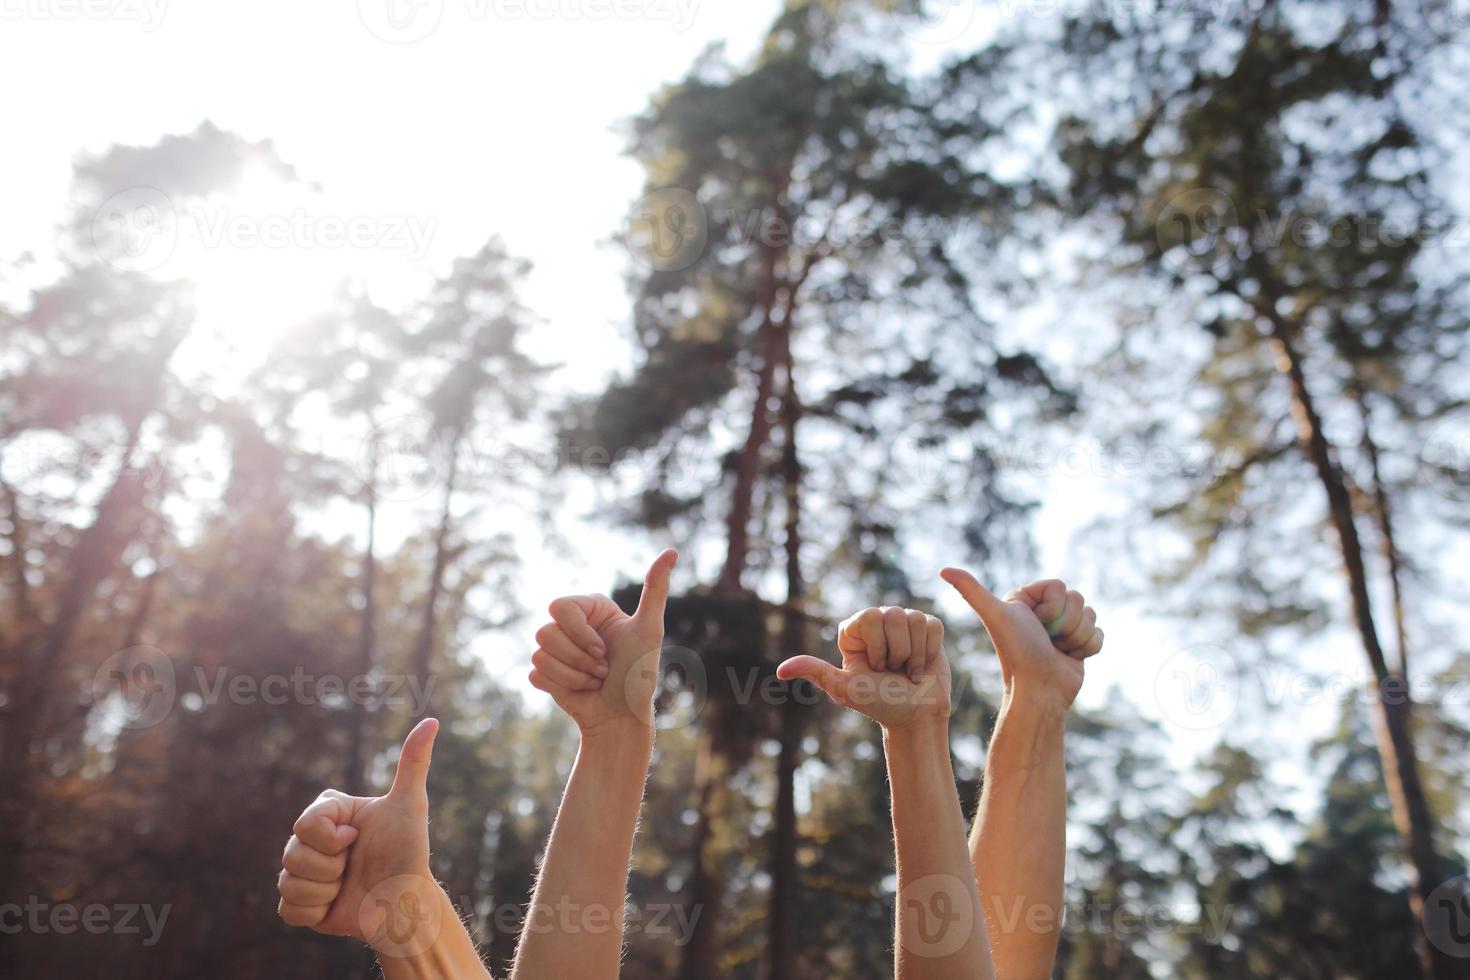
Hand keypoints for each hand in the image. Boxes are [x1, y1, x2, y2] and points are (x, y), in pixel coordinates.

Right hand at [276, 719, 448, 955]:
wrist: (403, 903)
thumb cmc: (408, 852)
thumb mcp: (410, 804)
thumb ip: (414, 762)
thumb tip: (432, 721)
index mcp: (330, 814)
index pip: (305, 823)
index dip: (332, 838)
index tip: (357, 839)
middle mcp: (313, 840)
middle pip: (292, 853)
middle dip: (330, 867)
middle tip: (354, 866)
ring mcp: (305, 872)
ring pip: (287, 881)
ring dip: (324, 890)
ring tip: (347, 886)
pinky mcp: (302, 904)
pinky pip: (287, 909)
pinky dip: (314, 911)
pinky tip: (336, 906)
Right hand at [528, 549, 676, 737]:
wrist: (624, 717)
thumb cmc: (639, 673)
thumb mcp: (650, 629)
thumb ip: (656, 588)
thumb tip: (672, 551)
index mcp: (589, 609)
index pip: (559, 607)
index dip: (579, 634)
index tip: (604, 650)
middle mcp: (570, 625)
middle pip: (545, 632)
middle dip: (578, 658)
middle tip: (603, 669)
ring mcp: (556, 649)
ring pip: (540, 654)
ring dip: (573, 675)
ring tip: (594, 681)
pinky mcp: (545, 673)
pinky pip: (536, 673)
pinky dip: (561, 686)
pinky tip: (581, 690)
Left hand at [777, 606, 950, 731]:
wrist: (914, 715)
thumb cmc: (879, 702)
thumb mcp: (844, 688)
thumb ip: (815, 671)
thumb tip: (780, 672)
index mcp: (855, 631)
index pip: (870, 616)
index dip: (877, 645)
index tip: (875, 667)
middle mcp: (879, 621)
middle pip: (894, 614)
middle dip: (896, 651)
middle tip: (891, 670)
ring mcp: (904, 624)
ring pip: (914, 619)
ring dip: (913, 654)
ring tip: (906, 669)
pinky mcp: (928, 629)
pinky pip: (932, 625)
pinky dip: (929, 651)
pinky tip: (921, 667)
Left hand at [940, 568, 1103, 710]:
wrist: (1037, 690)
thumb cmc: (1016, 653)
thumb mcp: (994, 615)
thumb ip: (970, 590)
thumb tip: (943, 569)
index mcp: (1027, 598)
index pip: (1059, 586)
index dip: (1052, 607)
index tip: (1034, 624)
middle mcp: (1045, 611)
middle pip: (1078, 599)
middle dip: (1065, 624)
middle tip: (1045, 640)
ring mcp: (1064, 627)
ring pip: (1090, 615)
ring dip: (1075, 637)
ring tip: (1055, 651)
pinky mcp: (1080, 643)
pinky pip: (1099, 635)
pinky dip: (1087, 648)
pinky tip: (1068, 658)